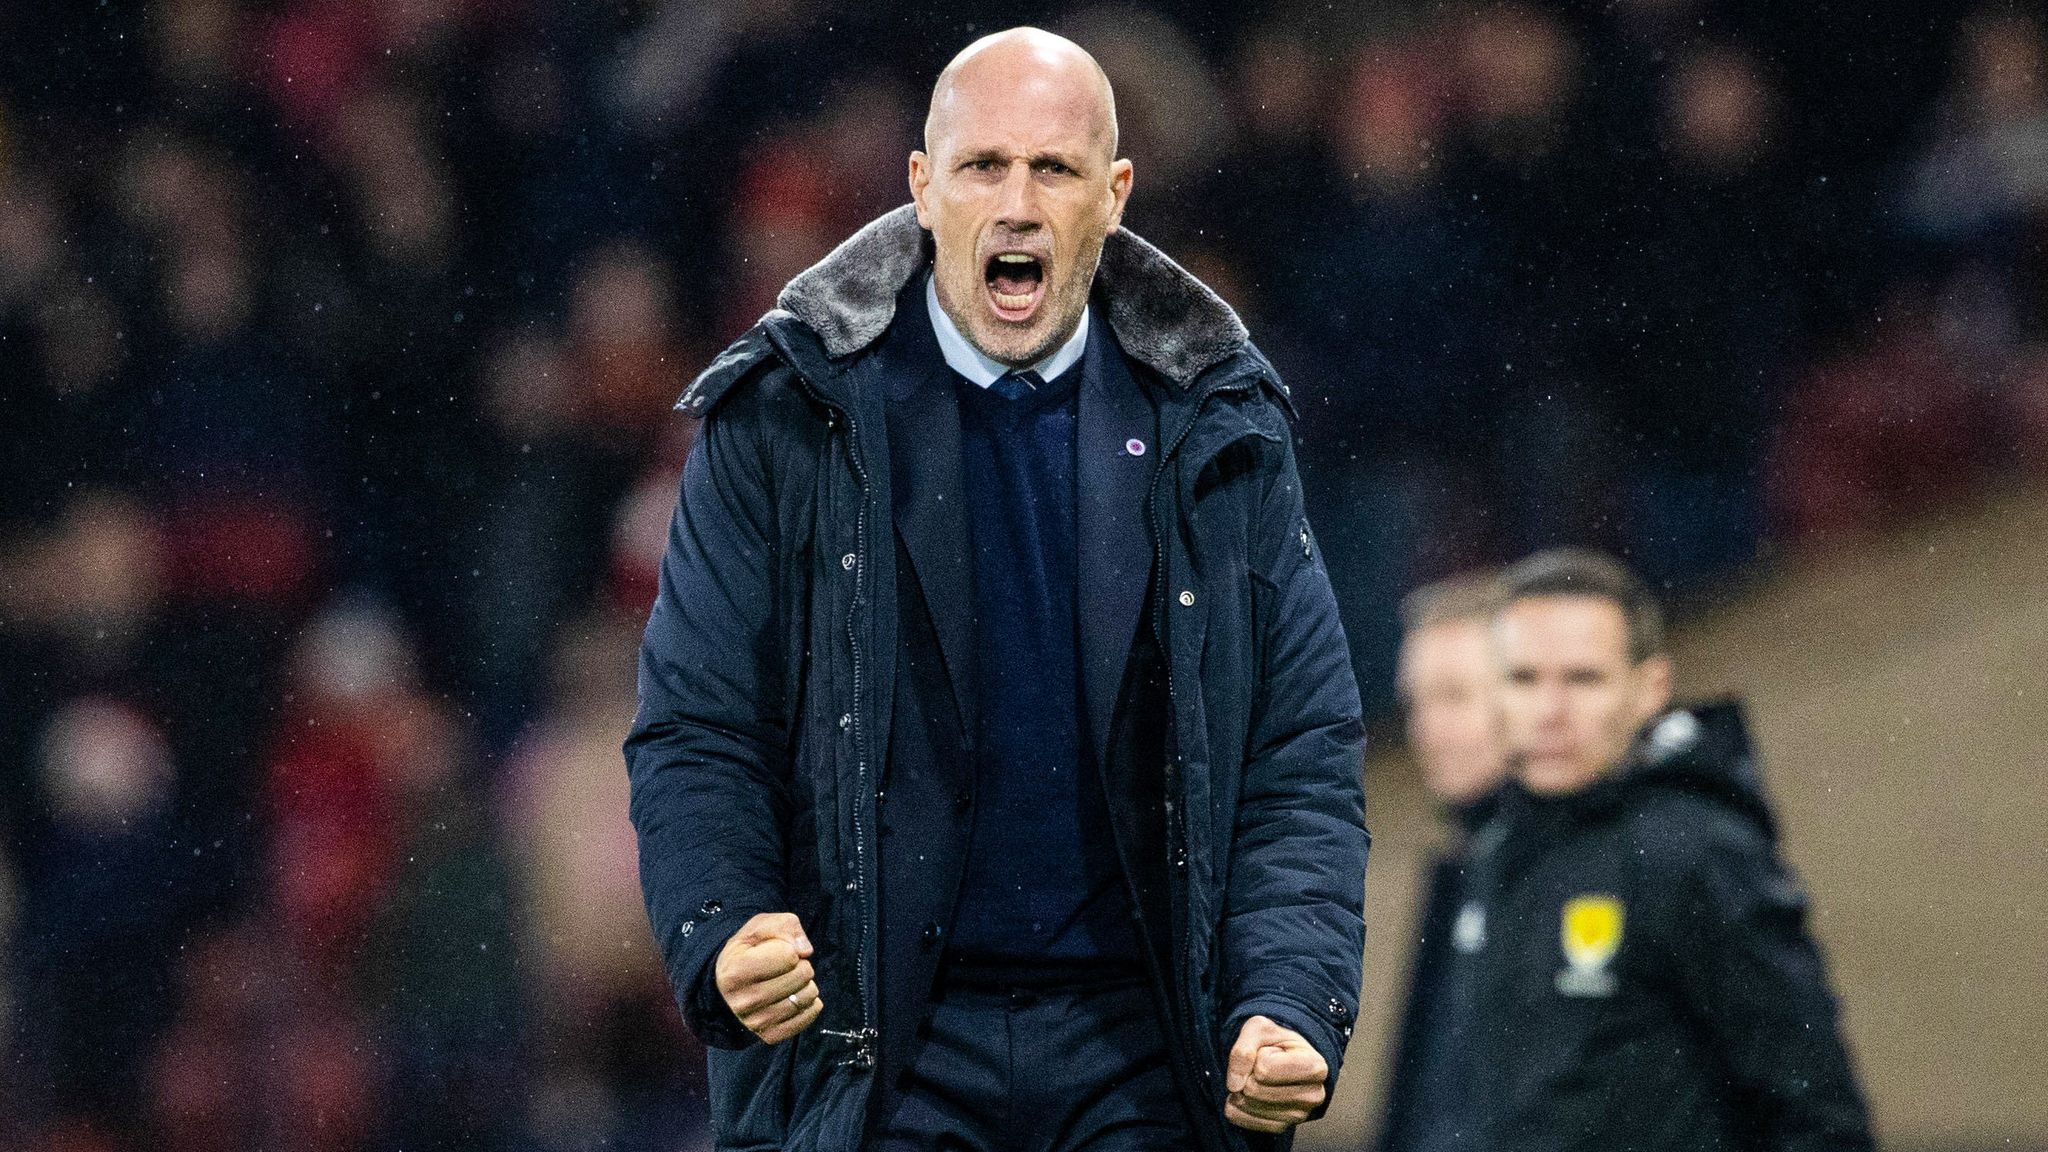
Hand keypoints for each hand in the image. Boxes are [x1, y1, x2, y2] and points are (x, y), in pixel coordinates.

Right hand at [714, 912, 823, 1043]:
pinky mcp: (770, 1035)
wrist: (732, 980)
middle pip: (801, 976)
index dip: (789, 948)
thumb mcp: (761, 926)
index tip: (777, 951)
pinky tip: (795, 996)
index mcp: (736, 972)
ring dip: (806, 984)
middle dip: (801, 965)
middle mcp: (743, 1001)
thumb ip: (786, 926)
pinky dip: (810, 1004)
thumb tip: (805, 950)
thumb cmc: (749, 950)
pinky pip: (807, 1017)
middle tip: (787, 966)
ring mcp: (756, 1022)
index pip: (789, 955)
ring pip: (806, 997)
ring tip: (790, 981)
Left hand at [1223, 1015, 1328, 1132]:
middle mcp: (1313, 1096)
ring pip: (1247, 1105)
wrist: (1285, 1057)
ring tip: (1258, 1079)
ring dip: (1242, 1089)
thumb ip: (1243, 1049)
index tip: (1270, 1052)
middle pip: (1254, 1090)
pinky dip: (1238, 1105)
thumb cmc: (1275, 1042)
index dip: (1258, 1056)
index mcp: (1315, 1066)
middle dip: (1248, 1074)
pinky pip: (1243, 1120)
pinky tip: (1251, 1094)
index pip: (1264, 1068)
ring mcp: (1298, 1116)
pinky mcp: (1281, 1127)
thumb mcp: (1259, 1028)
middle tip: (1260, 1066)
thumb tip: (1234, 1085)